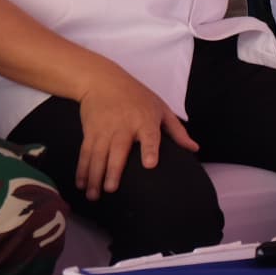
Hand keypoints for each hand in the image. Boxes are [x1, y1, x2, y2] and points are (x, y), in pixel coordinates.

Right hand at [75, 64, 197, 200]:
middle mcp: (123, 126)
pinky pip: (85, 152)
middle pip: (118, 150)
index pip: (150, 137)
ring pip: (98, 155)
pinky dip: (82, 168)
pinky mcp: (90, 131)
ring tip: (92, 195)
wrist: (101, 80)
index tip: (150, 164)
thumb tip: (194, 148)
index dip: (150, 149)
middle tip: (111, 189)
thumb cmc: (136, 95)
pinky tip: (81, 183)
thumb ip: (176, 130)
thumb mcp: (160, 107)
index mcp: (145, 120)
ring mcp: (104, 129)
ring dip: (94, 175)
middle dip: (113, 170)